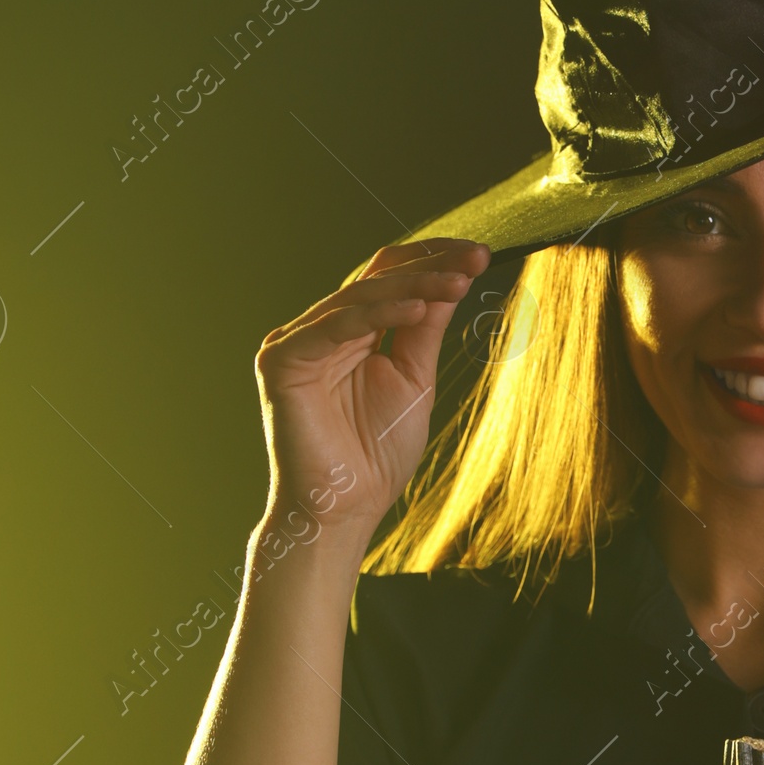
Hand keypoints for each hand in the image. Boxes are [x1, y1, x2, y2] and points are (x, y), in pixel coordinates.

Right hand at [254, 238, 490, 537]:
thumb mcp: (414, 380)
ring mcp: (297, 342)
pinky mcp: (283, 359)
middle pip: (376, 280)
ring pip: (360, 297)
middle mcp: (320, 330)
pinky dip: (378, 314)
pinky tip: (419, 308)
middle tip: (476, 258)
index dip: (432, 263)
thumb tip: (453, 281)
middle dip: (430, 266)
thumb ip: (424, 331)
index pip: (388, 280)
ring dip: (414, 285)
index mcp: (349, 334)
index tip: (480, 256)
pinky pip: (336, 325)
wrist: (343, 508)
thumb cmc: (375, 456)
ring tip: (458, 282)